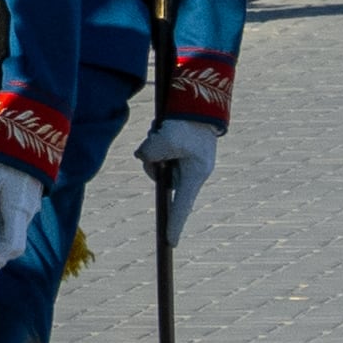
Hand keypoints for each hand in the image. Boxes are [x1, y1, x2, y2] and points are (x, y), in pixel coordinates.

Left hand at [0, 158, 45, 268]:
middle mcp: (27, 212)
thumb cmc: (2, 160)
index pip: (11, 245)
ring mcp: (29, 205)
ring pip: (12, 228)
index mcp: (17, 211)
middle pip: (12, 240)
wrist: (25, 138)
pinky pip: (13, 216)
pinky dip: (2, 222)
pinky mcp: (26, 197)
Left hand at [145, 117, 222, 245]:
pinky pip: (158, 151)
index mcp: (195, 175)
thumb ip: (151, 153)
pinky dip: (155, 141)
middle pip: (161, 179)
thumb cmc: (188, 123)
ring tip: (162, 131)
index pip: (182, 205)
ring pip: (156, 163)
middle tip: (159, 141)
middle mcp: (190, 171)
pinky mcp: (177, 149)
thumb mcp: (166, 140)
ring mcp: (184, 160)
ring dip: (153, 149)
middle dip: (154, 163)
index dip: (175, 224)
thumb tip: (143, 156)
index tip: (170, 242)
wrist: (199, 100)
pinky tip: (162, 128)